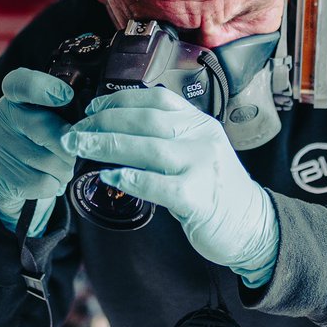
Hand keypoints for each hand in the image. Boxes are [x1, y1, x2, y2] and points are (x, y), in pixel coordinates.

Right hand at [0, 68, 77, 236]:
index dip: (43, 87)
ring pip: (50, 160)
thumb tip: (90, 124)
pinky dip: (53, 186)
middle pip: (47, 128)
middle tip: (73, 153)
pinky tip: (48, 183)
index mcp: (14, 98)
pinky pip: (42, 183)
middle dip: (70, 146)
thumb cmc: (39, 144)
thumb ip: (63, 114)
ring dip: (64, 170)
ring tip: (58, 170)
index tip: (66, 95)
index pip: (20, 83)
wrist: (10, 184)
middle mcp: (1, 118)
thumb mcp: (47, 121)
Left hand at [61, 89, 278, 286]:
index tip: (92, 108)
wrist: (252, 226)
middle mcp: (203, 138)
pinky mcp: (199, 197)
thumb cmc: (214, 191)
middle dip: (104, 123)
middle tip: (73, 132)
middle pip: (147, 121)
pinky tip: (108, 177)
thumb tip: (117, 131)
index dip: (120, 100)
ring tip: (79, 148)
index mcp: (200, 124)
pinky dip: (131, 178)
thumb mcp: (196, 153)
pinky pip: (159, 184)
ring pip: (149, 148)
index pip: (157, 100)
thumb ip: (167, 139)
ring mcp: (203, 166)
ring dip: (108, 145)